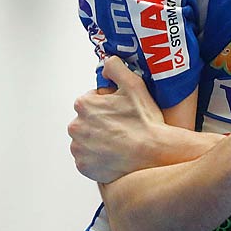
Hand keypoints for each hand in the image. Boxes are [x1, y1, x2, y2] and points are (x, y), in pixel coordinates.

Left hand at [68, 56, 165, 183]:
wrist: (154, 153)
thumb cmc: (145, 122)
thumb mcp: (134, 85)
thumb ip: (116, 68)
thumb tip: (107, 63)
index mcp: (84, 105)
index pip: (91, 102)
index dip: (107, 106)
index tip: (120, 113)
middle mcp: (76, 127)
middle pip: (86, 122)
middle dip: (100, 124)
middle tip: (122, 129)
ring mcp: (79, 149)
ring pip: (86, 141)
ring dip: (98, 142)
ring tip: (119, 144)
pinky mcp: (84, 167)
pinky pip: (88, 160)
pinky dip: (98, 159)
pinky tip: (115, 156)